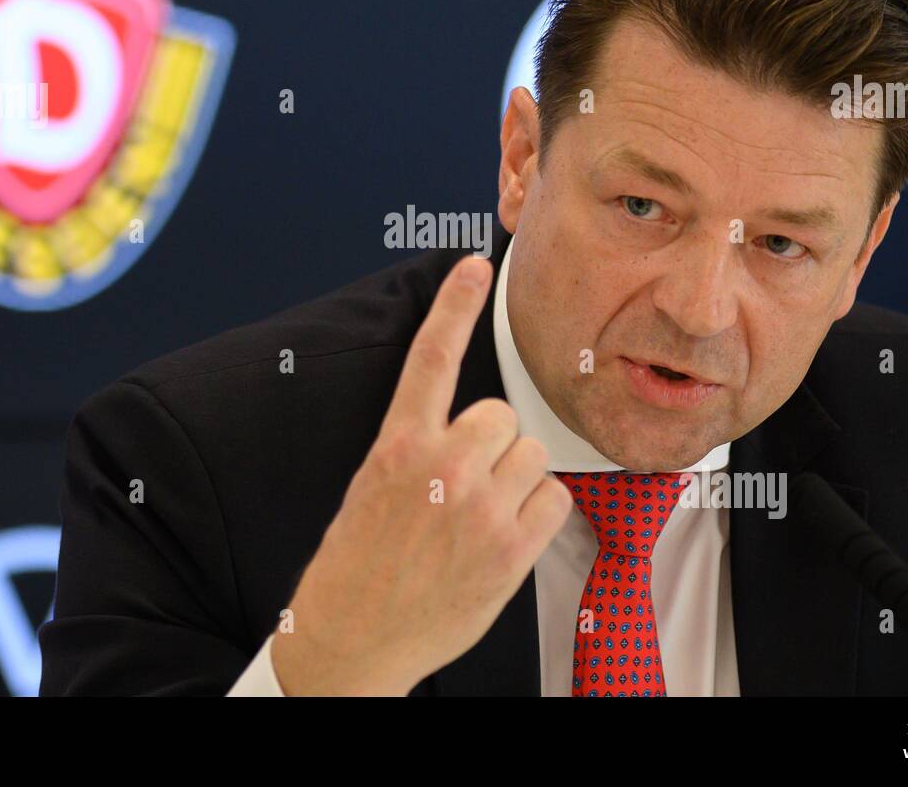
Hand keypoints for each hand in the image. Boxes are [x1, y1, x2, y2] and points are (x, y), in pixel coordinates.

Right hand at [270, 254, 573, 694]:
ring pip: (532, 454)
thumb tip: (464, 428)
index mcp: (397, 448)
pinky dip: (537, 514)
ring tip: (479, 516)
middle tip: (465, 483)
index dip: (453, 307)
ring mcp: (480, 510)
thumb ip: (417, 449)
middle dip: (492, 443)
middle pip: (502, 415)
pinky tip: (503, 538)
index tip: (472, 266)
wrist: (353, 641)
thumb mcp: (371, 489)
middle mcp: (441, 469)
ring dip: (515, 479)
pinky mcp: (512, 550)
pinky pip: (554, 499)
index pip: (429, 360)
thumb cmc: (357, 565)